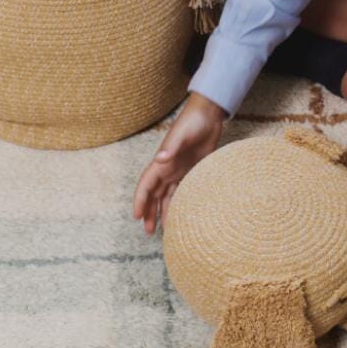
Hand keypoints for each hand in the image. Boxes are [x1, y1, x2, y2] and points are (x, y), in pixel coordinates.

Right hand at [132, 92, 226, 235]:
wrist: (209, 115)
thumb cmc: (193, 122)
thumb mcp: (182, 134)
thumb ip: (172, 147)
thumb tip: (160, 159)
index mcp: (161, 162)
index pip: (146, 184)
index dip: (140, 200)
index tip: (137, 216)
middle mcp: (167, 168)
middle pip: (154, 195)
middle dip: (149, 212)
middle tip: (148, 232)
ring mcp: (178, 170)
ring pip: (166, 196)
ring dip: (162, 211)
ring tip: (162, 230)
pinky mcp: (191, 171)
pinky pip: (181, 191)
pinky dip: (178, 203)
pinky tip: (180, 215)